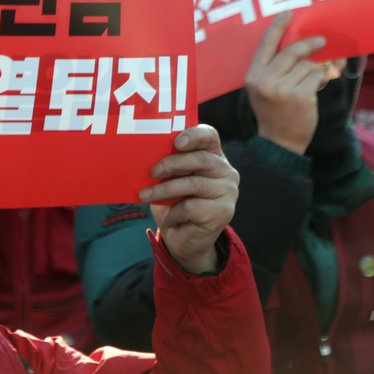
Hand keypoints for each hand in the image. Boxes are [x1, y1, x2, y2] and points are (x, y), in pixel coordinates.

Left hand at [140, 126, 238, 275]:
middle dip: (172, 163)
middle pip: (201, 159)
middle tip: (151, 172)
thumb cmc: (175, 202)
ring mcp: (228, 191)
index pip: (209, 136)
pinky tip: (168, 218)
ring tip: (145, 195)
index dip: (194, 135)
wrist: (184, 239)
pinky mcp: (224, 211)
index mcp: (213, 155)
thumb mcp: (171, 179)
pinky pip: (192, 207)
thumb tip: (145, 153)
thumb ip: (168, 164)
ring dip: (165, 189)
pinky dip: (174, 212)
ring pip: (194, 184)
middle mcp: (226, 170)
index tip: (176, 142)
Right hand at [245, 13, 340, 155]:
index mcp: (253, 77)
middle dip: (309, 44)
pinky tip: (314, 91)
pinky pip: (316, 77)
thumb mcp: (263, 89)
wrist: (280, 143)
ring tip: (309, 84)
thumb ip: (273, 68)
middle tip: (322, 41)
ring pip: (307, 65)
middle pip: (291, 51)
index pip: (265, 45)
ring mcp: (283, 90)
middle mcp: (265, 81)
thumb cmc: (274, 112)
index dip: (277, 27)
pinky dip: (319, 81)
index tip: (288, 13)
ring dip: (314, 71)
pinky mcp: (301, 97)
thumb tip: (298, 44)